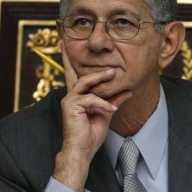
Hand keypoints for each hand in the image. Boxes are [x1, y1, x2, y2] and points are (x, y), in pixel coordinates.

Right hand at [52, 40, 131, 191]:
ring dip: (101, 79)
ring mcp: (69, 100)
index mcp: (77, 96)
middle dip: (94, 66)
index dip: (70, 58)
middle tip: (111, 65)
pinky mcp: (71, 106)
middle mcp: (71, 95)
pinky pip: (90, 99)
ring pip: (85, 82)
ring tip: (114, 74)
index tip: (63, 40)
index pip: (73, 73)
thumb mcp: (106, 114)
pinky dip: (102, 104)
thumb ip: (114, 101)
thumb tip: (127, 92)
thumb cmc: (90, 135)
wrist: (81, 151)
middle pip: (80, 74)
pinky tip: (111, 110)